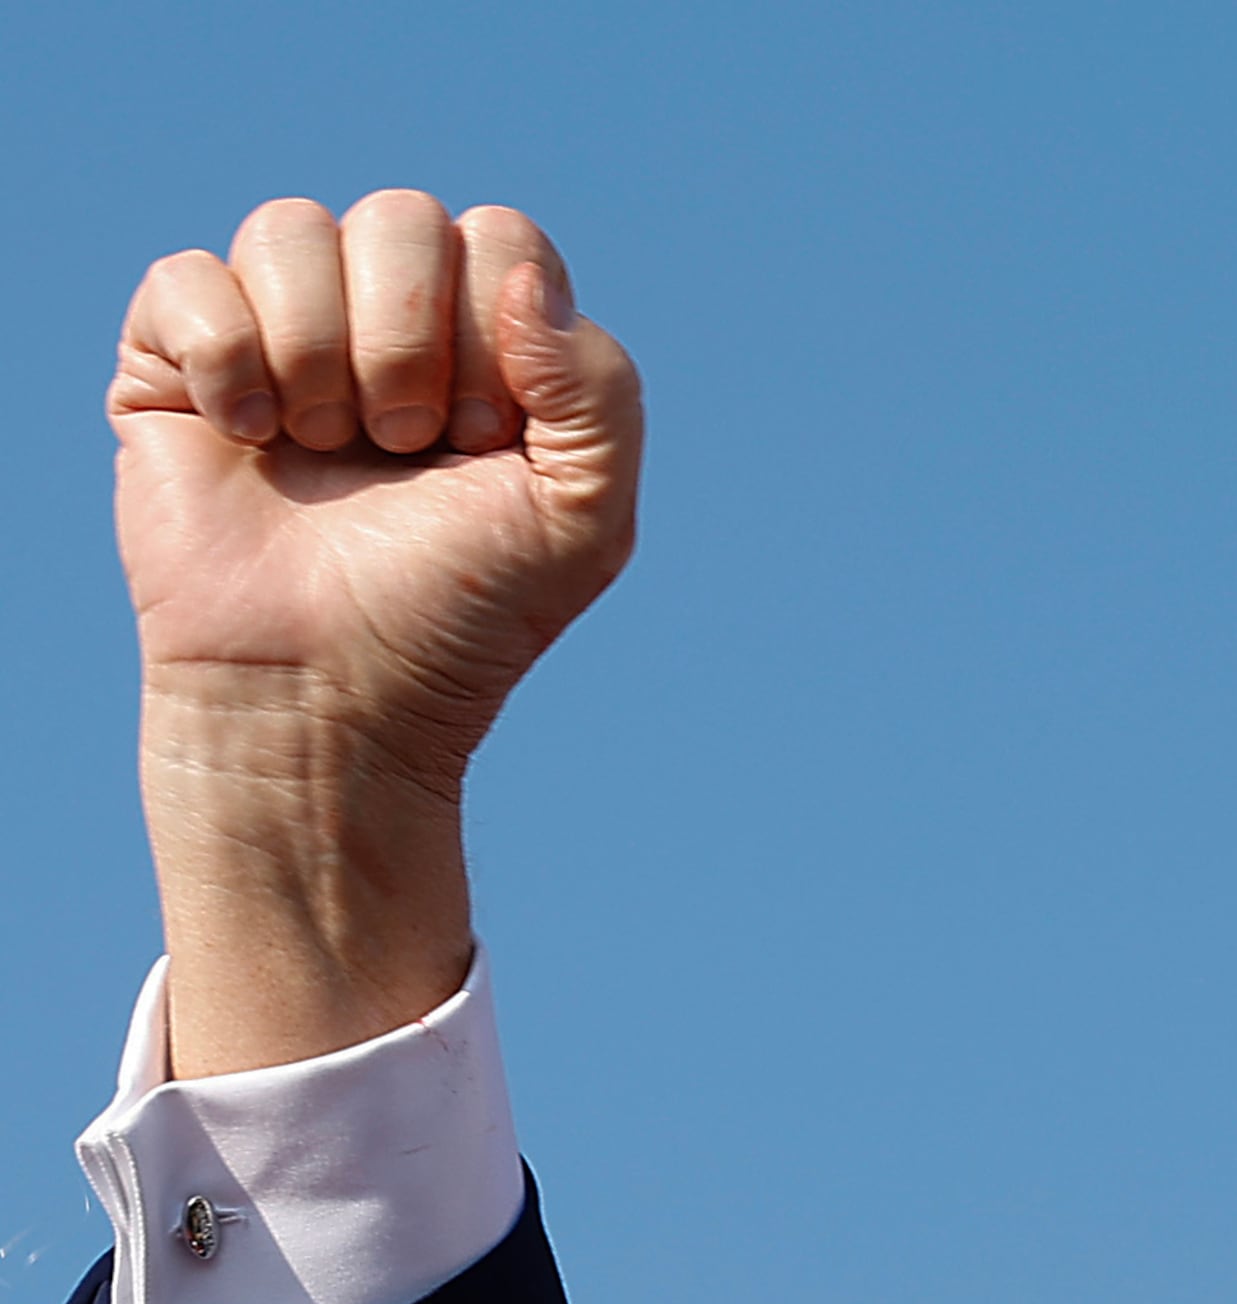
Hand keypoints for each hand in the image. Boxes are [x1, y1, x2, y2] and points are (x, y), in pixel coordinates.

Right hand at [113, 191, 641, 1077]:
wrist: (331, 695)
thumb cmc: (461, 611)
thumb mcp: (584, 518)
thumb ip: (600, 391)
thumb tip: (523, 278)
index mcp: (487, 339)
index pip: (499, 236)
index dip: (494, 332)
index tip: (480, 443)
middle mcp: (382, 320)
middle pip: (399, 214)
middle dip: (409, 341)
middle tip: (403, 447)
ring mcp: (278, 332)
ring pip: (288, 227)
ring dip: (319, 352)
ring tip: (327, 448)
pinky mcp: (175, 362)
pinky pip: (189, 277)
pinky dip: (226, 360)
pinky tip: (247, 440)